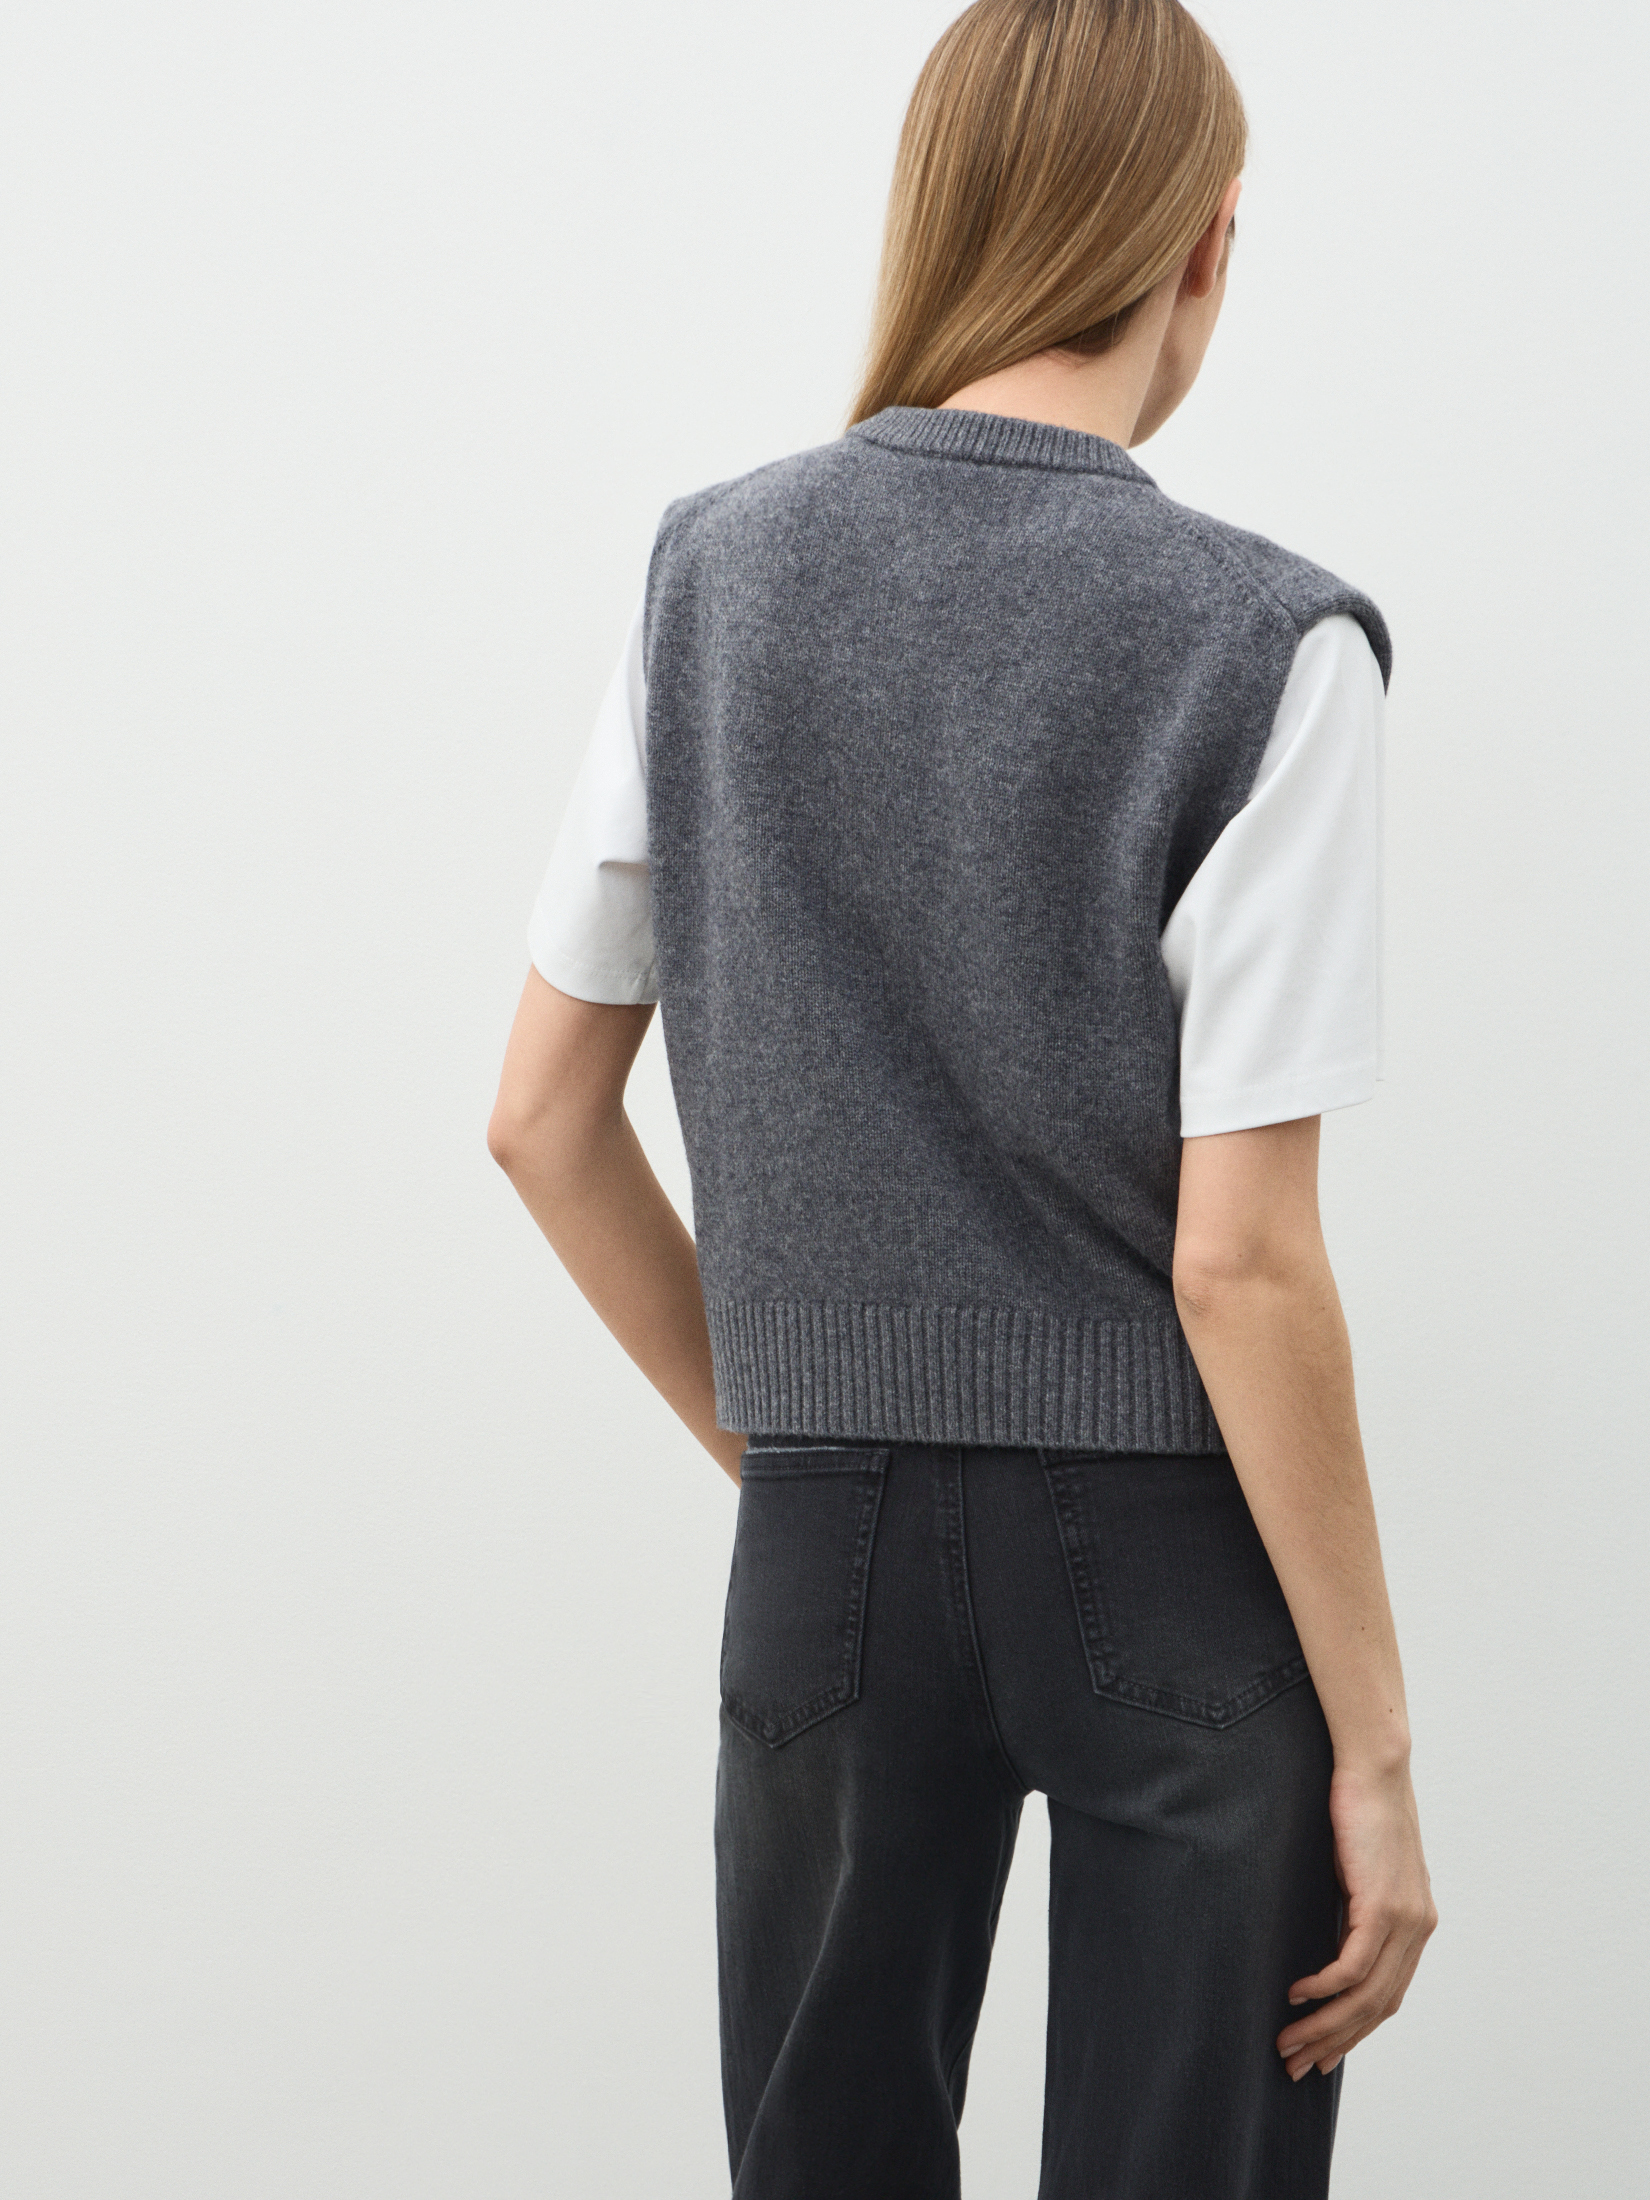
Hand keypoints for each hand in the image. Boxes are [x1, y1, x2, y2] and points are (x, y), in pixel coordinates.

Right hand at [1277, 1758, 1437, 2080]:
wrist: (1375, 1767)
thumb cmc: (1359, 1809)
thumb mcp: (1359, 1869)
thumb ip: (1354, 1906)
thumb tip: (1326, 1937)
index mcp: (1415, 1925)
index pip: (1386, 1998)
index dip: (1353, 2032)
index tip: (1321, 2055)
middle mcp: (1417, 1930)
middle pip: (1377, 2008)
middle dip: (1334, 2043)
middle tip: (1295, 2064)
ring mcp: (1404, 1920)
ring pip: (1365, 1996)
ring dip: (1324, 2026)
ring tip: (1287, 2041)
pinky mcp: (1382, 1905)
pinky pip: (1353, 1966)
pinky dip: (1324, 1989)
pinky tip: (1296, 1996)